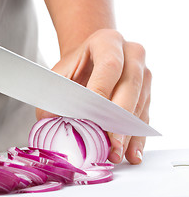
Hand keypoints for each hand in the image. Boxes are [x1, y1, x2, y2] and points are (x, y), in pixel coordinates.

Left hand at [36, 29, 151, 164]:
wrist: (89, 58)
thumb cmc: (74, 68)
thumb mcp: (59, 75)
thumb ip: (54, 95)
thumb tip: (49, 120)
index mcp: (108, 42)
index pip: (109, 66)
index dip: (102, 92)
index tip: (93, 117)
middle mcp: (131, 54)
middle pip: (130, 87)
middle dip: (119, 120)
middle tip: (111, 145)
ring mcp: (143, 72)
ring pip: (140, 104)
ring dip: (129, 133)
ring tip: (116, 154)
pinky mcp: (147, 92)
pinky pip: (144, 116)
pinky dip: (137, 137)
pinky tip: (131, 153)